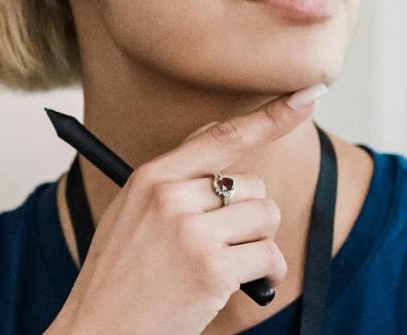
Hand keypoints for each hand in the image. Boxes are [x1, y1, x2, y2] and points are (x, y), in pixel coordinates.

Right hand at [58, 85, 326, 334]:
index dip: (271, 115)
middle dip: (249, 214)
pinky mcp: (211, 270)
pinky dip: (266, 272)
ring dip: (259, 242)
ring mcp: (191, 233)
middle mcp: (171, 197)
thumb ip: (174, 173)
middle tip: (223, 241)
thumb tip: (217, 133)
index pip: (221, 135)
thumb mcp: (133, 209)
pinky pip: (268, 256)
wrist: (98, 331)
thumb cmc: (119, 273)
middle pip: (252, 184)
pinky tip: (244, 283)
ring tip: (230, 262)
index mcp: (152, 176)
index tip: (308, 95)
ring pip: (266, 215)